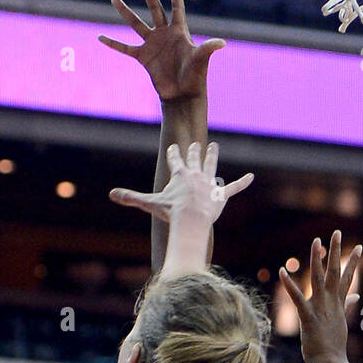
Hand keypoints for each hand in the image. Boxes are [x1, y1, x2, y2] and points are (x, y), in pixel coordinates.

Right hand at [99, 0, 224, 102]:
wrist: (182, 96)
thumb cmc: (195, 78)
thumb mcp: (201, 61)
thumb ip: (208, 49)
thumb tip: (222, 43)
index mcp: (179, 32)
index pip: (178, 8)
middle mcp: (164, 34)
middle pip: (155, 9)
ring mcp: (152, 45)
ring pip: (136, 24)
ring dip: (125, 12)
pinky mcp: (143, 57)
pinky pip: (125, 48)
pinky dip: (113, 44)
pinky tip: (100, 38)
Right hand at [110, 142, 251, 225]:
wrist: (190, 219)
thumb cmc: (171, 212)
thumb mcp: (149, 203)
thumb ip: (131, 198)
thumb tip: (111, 194)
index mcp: (179, 174)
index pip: (175, 160)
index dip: (174, 153)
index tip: (175, 146)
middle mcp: (195, 175)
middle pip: (194, 159)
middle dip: (193, 150)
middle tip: (195, 143)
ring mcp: (209, 184)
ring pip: (212, 165)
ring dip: (213, 155)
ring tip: (215, 146)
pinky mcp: (221, 196)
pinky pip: (234, 188)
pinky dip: (243, 183)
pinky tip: (251, 177)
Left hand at [280, 231, 361, 362]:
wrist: (331, 362)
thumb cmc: (333, 344)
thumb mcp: (341, 321)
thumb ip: (347, 304)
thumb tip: (355, 295)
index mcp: (338, 303)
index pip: (346, 278)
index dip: (353, 262)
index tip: (359, 247)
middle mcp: (331, 302)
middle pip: (335, 271)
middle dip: (336, 251)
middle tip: (337, 232)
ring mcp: (320, 308)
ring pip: (319, 279)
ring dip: (317, 259)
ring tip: (316, 241)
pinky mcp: (308, 317)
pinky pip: (297, 298)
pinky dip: (289, 285)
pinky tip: (282, 271)